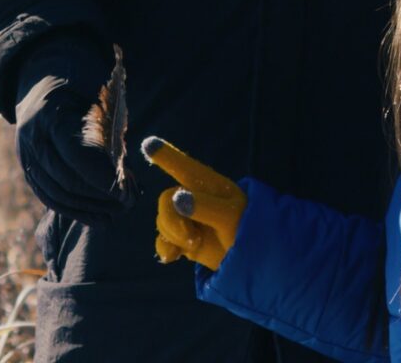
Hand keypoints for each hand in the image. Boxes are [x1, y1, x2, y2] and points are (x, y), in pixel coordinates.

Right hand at [11, 37, 123, 222]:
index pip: (75, 156)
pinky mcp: (28, 168)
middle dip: (98, 197)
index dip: (101, 177)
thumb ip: (110, 130)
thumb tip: (128, 172)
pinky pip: (48, 197)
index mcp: (50, 115)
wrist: (40, 79)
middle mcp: (32, 138)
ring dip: (87, 209)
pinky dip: (72, 211)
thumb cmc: (79, 84)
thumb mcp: (96, 95)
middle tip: (127, 204)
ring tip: (115, 214)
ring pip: (56, 194)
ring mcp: (26, 155)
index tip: (125, 191)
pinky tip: (96, 218)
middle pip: (66, 179)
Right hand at [143, 135, 245, 270]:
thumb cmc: (246, 226)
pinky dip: (166, 250)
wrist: (252, 255)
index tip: (148, 143)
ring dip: (174, 236)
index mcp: (206, 184)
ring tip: (195, 244)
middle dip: (171, 220)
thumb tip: (178, 199)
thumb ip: (205, 206)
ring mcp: (186, 219)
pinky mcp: (183, 240)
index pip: (183, 165)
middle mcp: (192, 197)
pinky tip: (173, 257)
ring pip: (162, 221)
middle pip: (165, 200)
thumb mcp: (230, 215)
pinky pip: (163, 241)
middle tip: (190, 237)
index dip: (165, 155)